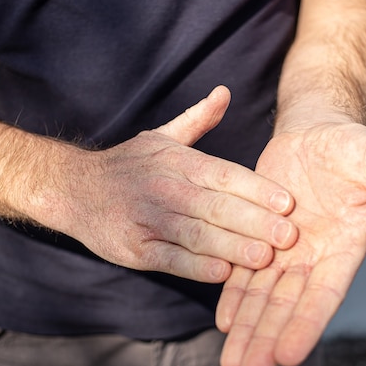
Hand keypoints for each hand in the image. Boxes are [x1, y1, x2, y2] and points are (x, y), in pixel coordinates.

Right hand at [52, 86, 297, 282]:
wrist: (74, 188)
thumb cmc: (131, 165)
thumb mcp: (162, 136)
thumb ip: (198, 119)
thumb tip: (225, 92)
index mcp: (178, 161)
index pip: (224, 174)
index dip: (257, 189)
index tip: (289, 204)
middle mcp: (166, 188)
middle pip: (216, 206)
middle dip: (255, 222)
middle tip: (290, 236)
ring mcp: (149, 219)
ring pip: (196, 234)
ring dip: (232, 247)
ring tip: (264, 259)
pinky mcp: (134, 248)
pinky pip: (170, 259)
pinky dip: (196, 266)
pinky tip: (222, 273)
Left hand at [216, 122, 365, 365]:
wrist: (316, 131)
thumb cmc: (355, 147)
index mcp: (345, 247)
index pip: (324, 293)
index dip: (306, 323)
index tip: (287, 355)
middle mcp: (313, 256)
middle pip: (287, 304)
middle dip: (267, 339)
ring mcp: (284, 249)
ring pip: (262, 295)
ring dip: (247, 328)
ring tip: (231, 363)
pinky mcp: (257, 234)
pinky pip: (243, 269)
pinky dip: (233, 294)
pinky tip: (223, 321)